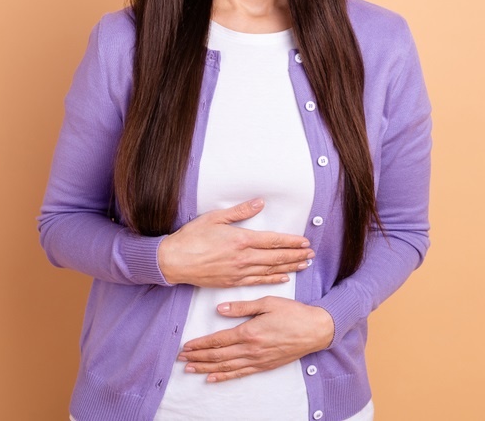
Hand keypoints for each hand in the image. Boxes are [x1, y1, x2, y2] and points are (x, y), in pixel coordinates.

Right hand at [158, 198, 314, 286]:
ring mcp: (238, 272)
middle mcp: (243, 258)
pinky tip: (283, 278)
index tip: (304, 242)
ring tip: (304, 265)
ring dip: (289, 267)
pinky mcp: (232, 282)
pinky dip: (272, 279)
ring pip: (270, 271)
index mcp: (240, 240)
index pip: (273, 241)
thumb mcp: (215, 218)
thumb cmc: (191, 237)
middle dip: (295, 255)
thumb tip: (259, 203)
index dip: (291, 242)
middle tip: (311, 254)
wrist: (174, 261)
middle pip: (276, 257)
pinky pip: (257, 281)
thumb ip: (240, 211)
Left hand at [177, 296, 333, 381]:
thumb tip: (220, 309)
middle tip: (181, 359)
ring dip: (207, 368)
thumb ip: (242, 307)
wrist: (315, 330)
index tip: (186, 347)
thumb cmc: (293, 313)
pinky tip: (213, 378)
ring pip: (226, 366)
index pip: (218, 341)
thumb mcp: (268, 302)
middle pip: (218, 356)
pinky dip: (224, 376)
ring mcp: (258, 360)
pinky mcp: (264, 365)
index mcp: (249, 332)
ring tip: (191, 369)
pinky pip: (240, 373)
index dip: (200, 345)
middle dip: (198, 357)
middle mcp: (251, 349)